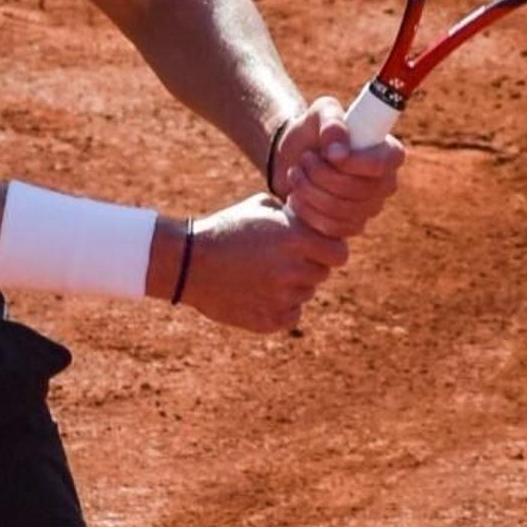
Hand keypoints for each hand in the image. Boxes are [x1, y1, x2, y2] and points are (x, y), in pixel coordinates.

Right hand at [177, 195, 343, 333]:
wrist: (187, 262)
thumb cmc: (224, 229)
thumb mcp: (259, 206)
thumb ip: (293, 213)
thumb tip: (314, 217)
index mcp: (296, 239)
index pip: (339, 254)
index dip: (329, 250)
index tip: (315, 249)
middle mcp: (293, 270)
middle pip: (321, 274)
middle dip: (307, 266)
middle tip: (278, 260)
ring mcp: (281, 298)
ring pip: (304, 294)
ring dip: (291, 286)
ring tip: (260, 275)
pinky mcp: (268, 320)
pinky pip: (290, 315)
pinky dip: (279, 307)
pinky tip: (257, 293)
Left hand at [267, 96, 405, 239]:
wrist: (293, 157)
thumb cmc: (314, 130)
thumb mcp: (320, 112)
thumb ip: (331, 119)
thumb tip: (339, 150)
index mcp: (390, 153)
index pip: (381, 165)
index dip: (352, 163)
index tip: (327, 153)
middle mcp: (386, 184)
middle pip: (358, 190)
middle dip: (322, 175)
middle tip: (304, 159)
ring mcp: (370, 208)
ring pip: (342, 210)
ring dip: (309, 191)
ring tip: (295, 173)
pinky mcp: (350, 226)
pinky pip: (332, 228)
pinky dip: (307, 212)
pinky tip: (295, 196)